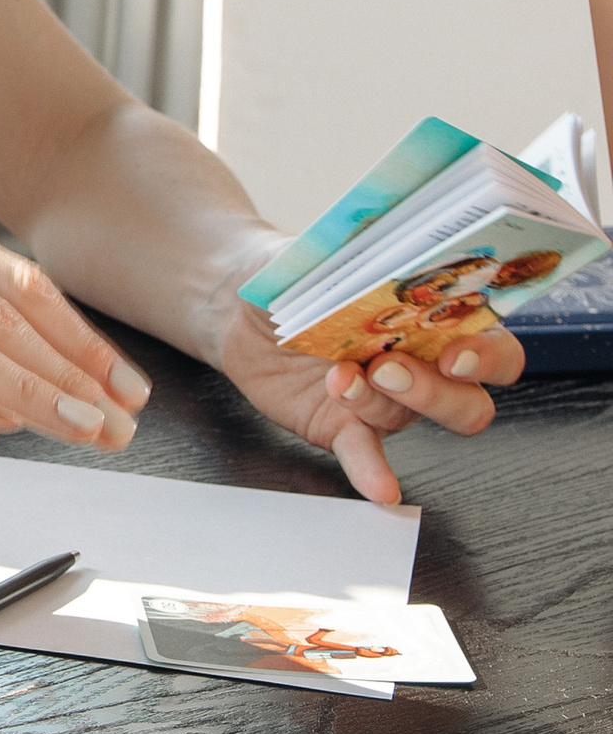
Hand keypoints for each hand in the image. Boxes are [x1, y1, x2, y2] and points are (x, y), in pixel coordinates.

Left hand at [206, 284, 520, 505]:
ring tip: (339, 378)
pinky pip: (366, 455)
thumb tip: (391, 245)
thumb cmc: (300, 274)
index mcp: (435, 321)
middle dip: (437, 391)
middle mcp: (423, 367)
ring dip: (378, 402)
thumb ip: (367, 258)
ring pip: (410, 419)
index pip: (492, 346)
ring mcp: (386, 403)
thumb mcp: (332, 256)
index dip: (487, 355)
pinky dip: (374, 472)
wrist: (242, 306)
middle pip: (466, 399)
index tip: (458, 353)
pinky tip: (382, 488)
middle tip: (390, 369)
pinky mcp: (344, 426)